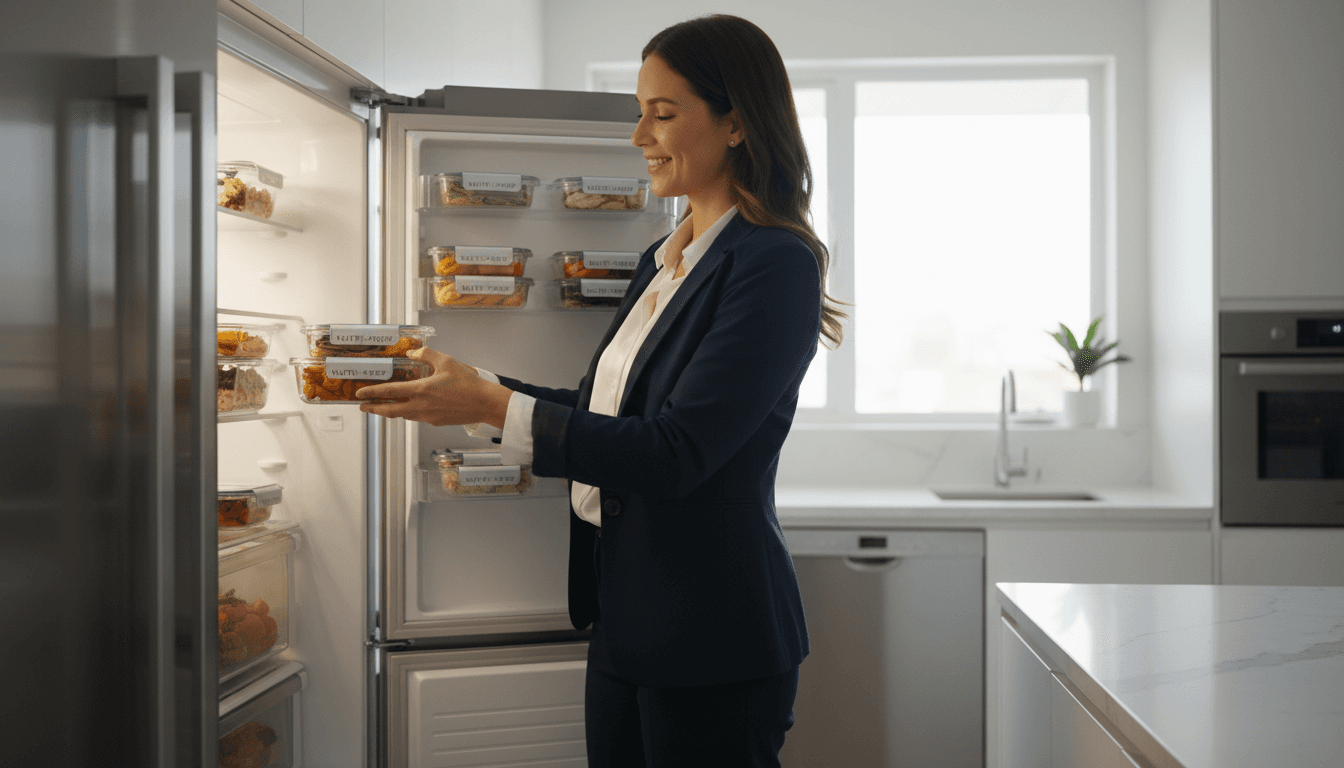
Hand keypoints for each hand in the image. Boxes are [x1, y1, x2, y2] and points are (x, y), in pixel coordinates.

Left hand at [356, 347, 511, 426]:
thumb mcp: (447, 361)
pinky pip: (416, 417)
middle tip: (362, 407)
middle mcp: (421, 406)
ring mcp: (428, 416)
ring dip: (390, 411)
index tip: (359, 393)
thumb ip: (426, 355)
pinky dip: (407, 412)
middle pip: (390, 410)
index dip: (372, 393)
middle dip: (374, 409)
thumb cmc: (468, 383)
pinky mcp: (436, 422)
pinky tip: (408, 407)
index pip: (390, 392)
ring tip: (382, 407)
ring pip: (403, 415)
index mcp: (422, 390)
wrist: (485, 403)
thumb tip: (412, 354)